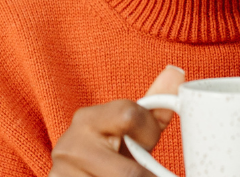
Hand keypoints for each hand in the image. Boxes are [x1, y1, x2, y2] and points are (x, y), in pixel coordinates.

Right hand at [49, 65, 184, 176]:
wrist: (74, 174)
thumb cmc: (111, 152)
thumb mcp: (130, 130)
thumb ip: (154, 107)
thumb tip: (176, 73)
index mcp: (88, 119)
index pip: (129, 115)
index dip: (149, 134)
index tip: (149, 145)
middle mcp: (70, 145)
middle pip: (128, 172)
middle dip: (145, 176)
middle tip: (151, 174)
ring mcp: (63, 173)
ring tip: (128, 176)